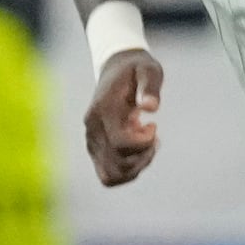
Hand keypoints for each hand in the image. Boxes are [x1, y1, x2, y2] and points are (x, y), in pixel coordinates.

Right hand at [82, 49, 162, 186]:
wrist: (116, 68)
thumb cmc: (136, 69)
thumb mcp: (149, 70)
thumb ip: (150, 86)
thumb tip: (151, 107)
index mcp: (103, 111)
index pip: (121, 143)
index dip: (144, 142)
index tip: (153, 125)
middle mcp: (92, 129)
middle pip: (117, 165)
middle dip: (143, 157)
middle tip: (153, 137)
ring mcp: (91, 141)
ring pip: (112, 175)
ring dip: (136, 166)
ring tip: (147, 145)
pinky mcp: (95, 148)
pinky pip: (109, 174)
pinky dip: (128, 170)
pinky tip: (139, 150)